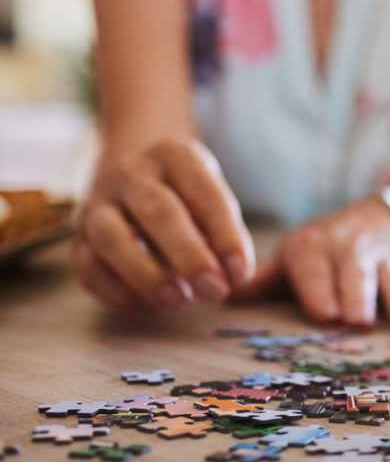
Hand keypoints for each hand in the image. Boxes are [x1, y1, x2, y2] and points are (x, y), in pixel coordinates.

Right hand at [73, 138, 254, 309]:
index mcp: (174, 155)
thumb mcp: (209, 191)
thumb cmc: (183, 187)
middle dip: (189, 257)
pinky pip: (87, 266)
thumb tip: (232, 277)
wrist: (127, 157)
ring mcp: (98, 202)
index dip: (226, 237)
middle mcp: (131, 173)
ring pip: (112, 238)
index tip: (241, 273)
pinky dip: (116, 290)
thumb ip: (222, 230)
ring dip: (147, 275)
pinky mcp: (77, 234)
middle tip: (214, 290)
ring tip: (179, 300)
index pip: (204, 195)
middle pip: (158, 212)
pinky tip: (146, 305)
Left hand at [233, 197, 389, 325]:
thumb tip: (218, 294)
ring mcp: (385, 258)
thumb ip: (264, 279)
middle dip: (358, 296)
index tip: (325, 313)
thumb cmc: (323, 250)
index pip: (313, 267)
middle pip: (355, 272)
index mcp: (314, 247)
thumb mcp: (293, 257)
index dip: (319, 289)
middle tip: (356, 321)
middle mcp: (350, 248)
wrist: (377, 214)